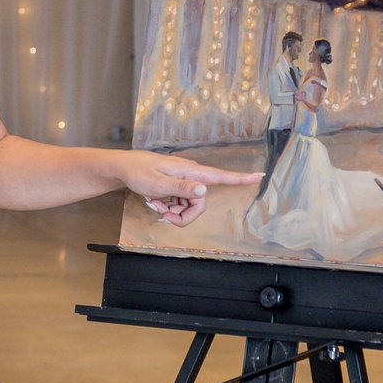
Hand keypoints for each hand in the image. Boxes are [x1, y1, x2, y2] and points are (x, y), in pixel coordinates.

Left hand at [118, 151, 261, 227]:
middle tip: (162, 214)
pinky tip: (155, 201)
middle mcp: (190, 176)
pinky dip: (168, 207)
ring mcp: (183, 182)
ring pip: (188, 206)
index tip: (259, 177)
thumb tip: (203, 191)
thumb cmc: (138, 172)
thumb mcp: (158, 183)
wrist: (123, 167)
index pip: (220, 176)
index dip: (240, 179)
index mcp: (190, 172)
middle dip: (182, 215)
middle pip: (200, 204)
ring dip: (172, 211)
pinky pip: (179, 203)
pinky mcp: (176, 187)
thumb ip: (181, 188)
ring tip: (154, 204)